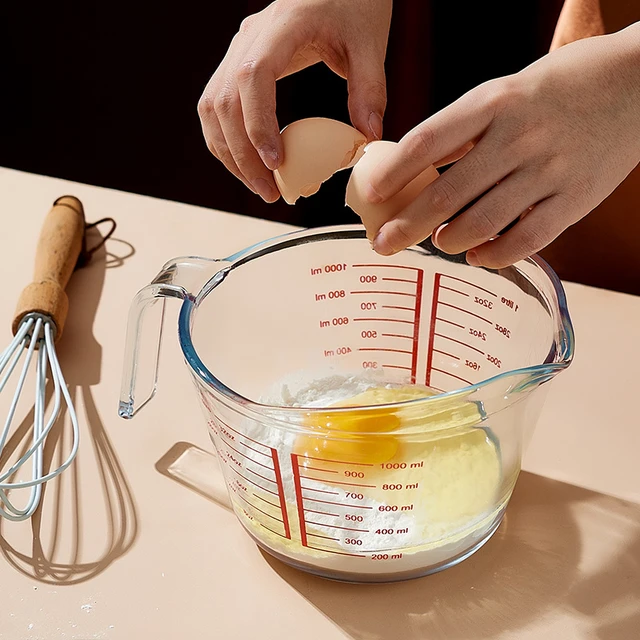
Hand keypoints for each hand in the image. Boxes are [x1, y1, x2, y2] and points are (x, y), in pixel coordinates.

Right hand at [198, 0, 391, 202]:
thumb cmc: (353, 2)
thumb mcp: (370, 43)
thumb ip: (370, 89)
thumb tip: (368, 138)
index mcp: (280, 27)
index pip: (252, 78)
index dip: (258, 124)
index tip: (275, 163)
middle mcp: (248, 38)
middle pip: (224, 101)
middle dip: (242, 154)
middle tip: (269, 191)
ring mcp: (237, 50)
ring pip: (212, 108)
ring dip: (229, 152)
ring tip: (258, 185)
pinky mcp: (236, 63)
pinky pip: (217, 106)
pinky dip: (226, 139)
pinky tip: (248, 163)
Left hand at [365, 22, 639, 267]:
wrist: (635, 84)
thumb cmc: (556, 89)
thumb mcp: (504, 92)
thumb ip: (462, 130)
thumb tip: (410, 169)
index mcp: (493, 102)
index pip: (427, 142)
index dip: (392, 173)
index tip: (370, 196)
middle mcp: (517, 137)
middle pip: (446, 193)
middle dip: (405, 226)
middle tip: (382, 245)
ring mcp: (548, 171)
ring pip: (481, 222)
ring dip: (447, 241)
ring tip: (438, 243)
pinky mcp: (574, 200)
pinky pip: (525, 241)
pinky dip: (493, 255)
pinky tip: (476, 256)